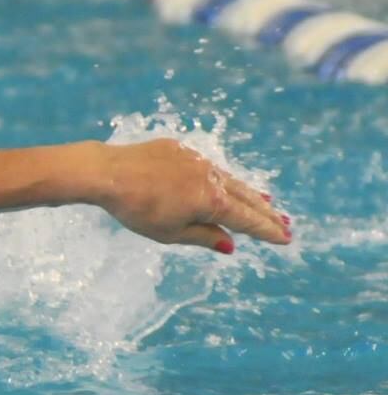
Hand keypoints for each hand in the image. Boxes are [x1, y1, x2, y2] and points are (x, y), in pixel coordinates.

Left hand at [94, 138, 290, 255]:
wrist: (110, 173)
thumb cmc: (137, 209)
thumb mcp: (170, 233)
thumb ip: (204, 237)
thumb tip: (230, 244)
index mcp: (212, 201)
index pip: (247, 220)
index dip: (267, 231)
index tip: (285, 238)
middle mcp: (212, 178)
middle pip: (246, 198)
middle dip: (266, 213)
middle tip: (286, 223)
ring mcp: (198, 161)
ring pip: (229, 180)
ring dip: (248, 194)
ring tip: (265, 202)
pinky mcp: (181, 150)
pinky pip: (208, 168)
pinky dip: (222, 179)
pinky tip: (224, 183)